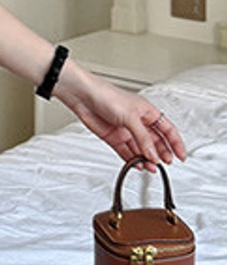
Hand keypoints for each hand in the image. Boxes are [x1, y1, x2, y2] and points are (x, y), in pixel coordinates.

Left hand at [55, 70, 186, 170]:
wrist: (83, 97)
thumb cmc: (106, 96)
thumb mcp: (130, 117)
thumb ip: (143, 138)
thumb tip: (154, 154)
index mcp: (147, 112)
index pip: (167, 130)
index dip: (176, 143)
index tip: (181, 156)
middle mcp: (138, 122)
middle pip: (155, 142)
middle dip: (162, 153)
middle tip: (165, 164)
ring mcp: (126, 131)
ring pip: (141, 149)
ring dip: (147, 159)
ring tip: (150, 168)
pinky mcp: (114, 138)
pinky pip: (127, 152)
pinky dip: (133, 160)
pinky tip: (137, 165)